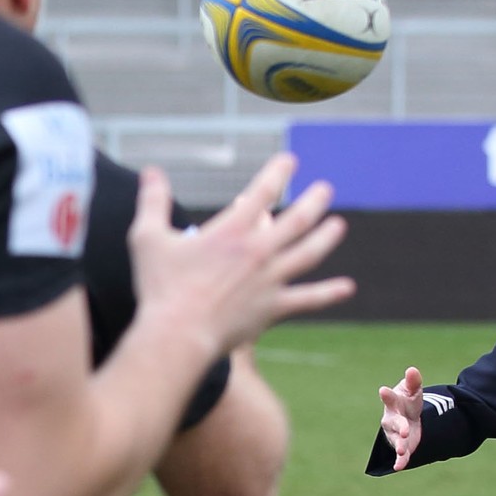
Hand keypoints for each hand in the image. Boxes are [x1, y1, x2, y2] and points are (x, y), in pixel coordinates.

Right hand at [129, 153, 354, 355]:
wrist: (178, 335)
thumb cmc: (160, 287)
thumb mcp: (148, 237)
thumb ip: (152, 201)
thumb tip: (150, 171)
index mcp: (231, 231)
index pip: (261, 192)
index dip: (277, 173)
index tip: (289, 160)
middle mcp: (257, 251)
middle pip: (295, 220)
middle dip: (313, 201)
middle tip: (325, 189)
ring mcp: (270, 280)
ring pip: (308, 253)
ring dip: (325, 237)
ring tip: (338, 225)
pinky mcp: (273, 308)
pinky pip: (307, 299)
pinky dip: (328, 294)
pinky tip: (347, 288)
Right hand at [379, 367, 424, 471]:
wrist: (408, 418)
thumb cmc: (408, 401)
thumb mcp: (413, 390)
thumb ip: (413, 381)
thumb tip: (412, 369)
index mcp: (393, 402)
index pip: (390, 397)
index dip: (387, 394)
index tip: (383, 390)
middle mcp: (391, 419)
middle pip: (394, 422)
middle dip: (399, 426)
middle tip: (404, 429)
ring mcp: (395, 433)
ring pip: (396, 440)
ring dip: (399, 445)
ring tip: (402, 450)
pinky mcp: (401, 445)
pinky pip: (399, 454)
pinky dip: (399, 461)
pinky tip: (399, 467)